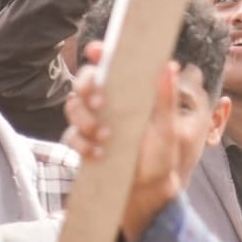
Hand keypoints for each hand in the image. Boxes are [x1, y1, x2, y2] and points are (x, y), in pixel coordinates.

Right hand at [62, 41, 188, 241]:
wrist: (148, 190)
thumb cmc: (161, 154)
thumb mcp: (167, 127)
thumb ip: (165, 98)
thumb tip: (170, 65)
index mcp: (127, 91)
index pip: (108, 64)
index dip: (98, 53)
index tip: (96, 51)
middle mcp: (107, 101)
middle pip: (83, 81)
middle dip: (86, 87)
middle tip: (101, 103)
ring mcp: (92, 121)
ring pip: (72, 106)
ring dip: (85, 119)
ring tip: (106, 135)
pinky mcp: (82, 142)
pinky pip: (71, 135)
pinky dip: (81, 143)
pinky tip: (99, 153)